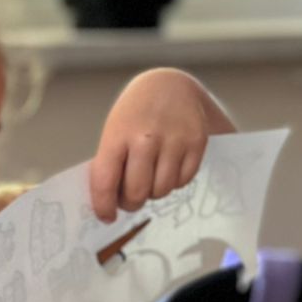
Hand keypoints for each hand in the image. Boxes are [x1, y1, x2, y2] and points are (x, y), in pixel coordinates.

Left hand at [89, 68, 233, 221]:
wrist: (167, 84)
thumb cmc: (134, 114)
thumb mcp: (114, 133)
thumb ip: (110, 164)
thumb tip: (109, 203)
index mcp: (117, 136)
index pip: (105, 182)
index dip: (104, 206)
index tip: (106, 217)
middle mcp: (146, 139)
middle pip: (137, 192)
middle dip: (131, 203)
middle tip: (130, 200)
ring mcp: (174, 140)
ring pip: (162, 190)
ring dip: (154, 193)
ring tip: (150, 180)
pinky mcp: (197, 142)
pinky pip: (184, 180)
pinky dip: (174, 182)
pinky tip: (168, 169)